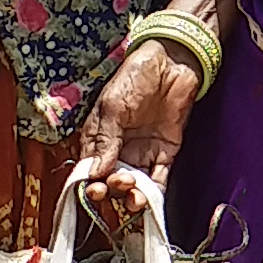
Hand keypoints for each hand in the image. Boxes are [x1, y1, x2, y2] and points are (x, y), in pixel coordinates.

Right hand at [69, 39, 204, 227]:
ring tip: (134, 194)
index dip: (90, 184)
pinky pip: (158, 179)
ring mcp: (141, 153)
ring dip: (131, 196)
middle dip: (112, 190)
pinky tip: (150, 199)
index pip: (89, 169)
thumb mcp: (112, 106)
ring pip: (133, 186)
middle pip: (110, 181)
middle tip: (118, 183)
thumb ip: (105, 139)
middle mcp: (118, 149)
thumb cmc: (135, 76)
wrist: (172, 63)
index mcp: (98, 137)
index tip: (95, 191)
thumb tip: (96, 172)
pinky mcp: (164, 153)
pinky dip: (154, 194)